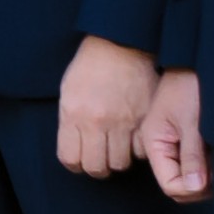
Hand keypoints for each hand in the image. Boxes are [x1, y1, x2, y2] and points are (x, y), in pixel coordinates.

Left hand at [57, 34, 159, 179]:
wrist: (120, 45)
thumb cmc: (90, 67)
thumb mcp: (68, 92)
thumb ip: (70, 121)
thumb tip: (74, 148)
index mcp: (74, 114)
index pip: (70, 158)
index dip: (74, 164)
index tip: (79, 160)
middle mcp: (98, 121)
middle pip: (97, 167)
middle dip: (97, 168)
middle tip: (100, 159)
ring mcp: (124, 121)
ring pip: (121, 163)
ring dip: (118, 160)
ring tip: (117, 149)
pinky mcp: (145, 119)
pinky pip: (142, 150)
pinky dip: (137, 150)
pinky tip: (133, 139)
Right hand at [143, 68, 207, 203]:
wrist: (198, 59)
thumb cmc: (192, 86)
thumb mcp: (194, 123)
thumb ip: (193, 157)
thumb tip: (193, 188)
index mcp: (154, 143)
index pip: (170, 184)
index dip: (193, 188)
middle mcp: (160, 147)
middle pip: (178, 184)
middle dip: (201, 185)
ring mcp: (172, 144)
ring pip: (189, 177)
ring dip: (207, 175)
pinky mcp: (185, 140)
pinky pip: (195, 164)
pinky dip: (209, 165)